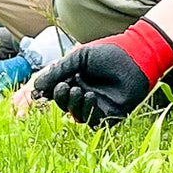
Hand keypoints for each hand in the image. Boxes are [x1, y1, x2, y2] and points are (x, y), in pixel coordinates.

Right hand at [32, 20, 172, 125]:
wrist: (135, 55)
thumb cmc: (108, 52)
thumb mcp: (78, 58)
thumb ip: (58, 72)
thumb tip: (37, 87)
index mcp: (75, 79)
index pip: (54, 91)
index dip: (44, 95)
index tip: (36, 94)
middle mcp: (84, 93)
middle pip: (63, 104)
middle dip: (59, 98)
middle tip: (63, 87)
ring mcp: (97, 105)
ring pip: (76, 115)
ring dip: (72, 105)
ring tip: (77, 90)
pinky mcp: (110, 114)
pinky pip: (93, 120)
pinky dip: (88, 110)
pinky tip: (90, 96)